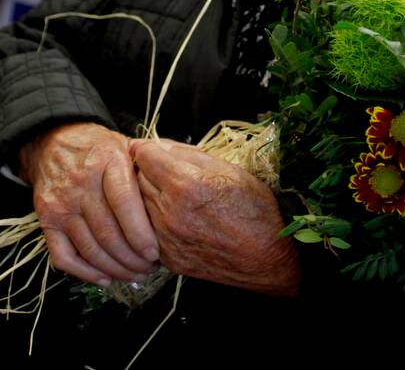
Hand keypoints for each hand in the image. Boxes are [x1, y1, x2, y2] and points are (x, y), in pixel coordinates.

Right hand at [20, 122, 159, 286]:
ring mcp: (61, 204)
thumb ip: (147, 170)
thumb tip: (173, 204)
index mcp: (107, 161)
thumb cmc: (97, 149)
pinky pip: (65, 257)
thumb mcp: (125, 146)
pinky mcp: (46, 221)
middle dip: (133, 259)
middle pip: (108, 233)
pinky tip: (105, 277)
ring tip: (135, 274)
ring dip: (116, 270)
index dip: (141, 233)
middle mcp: (81, 183)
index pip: (124, 202)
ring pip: (90, 249)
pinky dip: (86, 273)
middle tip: (151, 268)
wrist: (53, 144)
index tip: (155, 252)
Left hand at [130, 138, 299, 295]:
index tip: (151, 149)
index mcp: (186, 184)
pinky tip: (173, 218)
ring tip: (168, 194)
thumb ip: (189, 154)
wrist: (268, 259)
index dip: (147, 147)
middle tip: (161, 170)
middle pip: (137, 178)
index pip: (144, 155)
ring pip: (137, 205)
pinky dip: (153, 221)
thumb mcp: (230, 169)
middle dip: (146, 170)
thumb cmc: (255, 211)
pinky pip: (146, 230)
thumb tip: (161, 146)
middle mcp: (170, 212)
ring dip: (147, 196)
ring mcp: (166, 238)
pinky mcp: (167, 258)